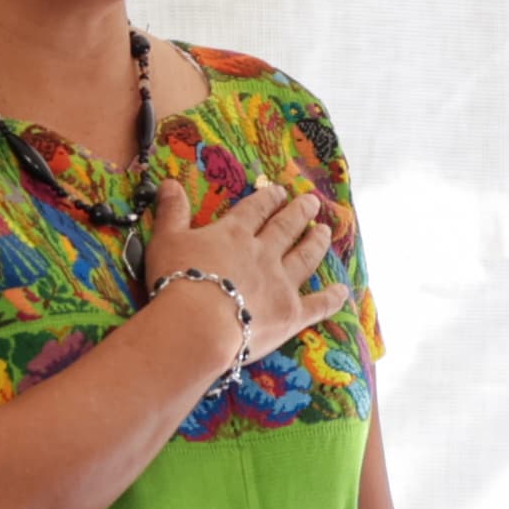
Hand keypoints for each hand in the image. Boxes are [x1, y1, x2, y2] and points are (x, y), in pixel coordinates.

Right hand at [145, 177, 348, 367]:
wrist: (198, 324)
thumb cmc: (178, 281)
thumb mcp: (166, 240)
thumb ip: (171, 212)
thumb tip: (169, 183)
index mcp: (234, 234)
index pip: (256, 210)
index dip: (268, 198)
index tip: (279, 191)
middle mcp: (263, 253)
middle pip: (285, 228)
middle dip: (299, 212)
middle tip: (311, 201)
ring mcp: (281, 283)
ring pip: (305, 258)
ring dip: (316, 243)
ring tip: (325, 231)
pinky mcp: (291, 314)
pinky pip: (317, 304)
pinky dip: (331, 298)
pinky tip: (342, 291)